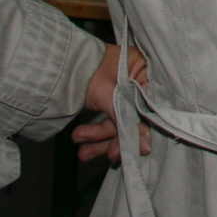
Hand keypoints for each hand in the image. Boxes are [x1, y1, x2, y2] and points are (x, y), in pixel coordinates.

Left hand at [73, 43, 150, 163]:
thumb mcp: (112, 95)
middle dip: (115, 139)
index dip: (141, 131)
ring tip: (84, 152)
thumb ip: (127, 119)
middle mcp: (141, 87)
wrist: (66, 62)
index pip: (149, 110)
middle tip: (109, 155)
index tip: (132, 150)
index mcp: (149, 76)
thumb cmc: (93, 69)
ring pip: (118, 126)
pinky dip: (96, 136)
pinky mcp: (112, 104)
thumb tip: (145, 148)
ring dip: (101, 140)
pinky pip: (108, 124)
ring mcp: (126, 96)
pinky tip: (84, 147)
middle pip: (133, 120)